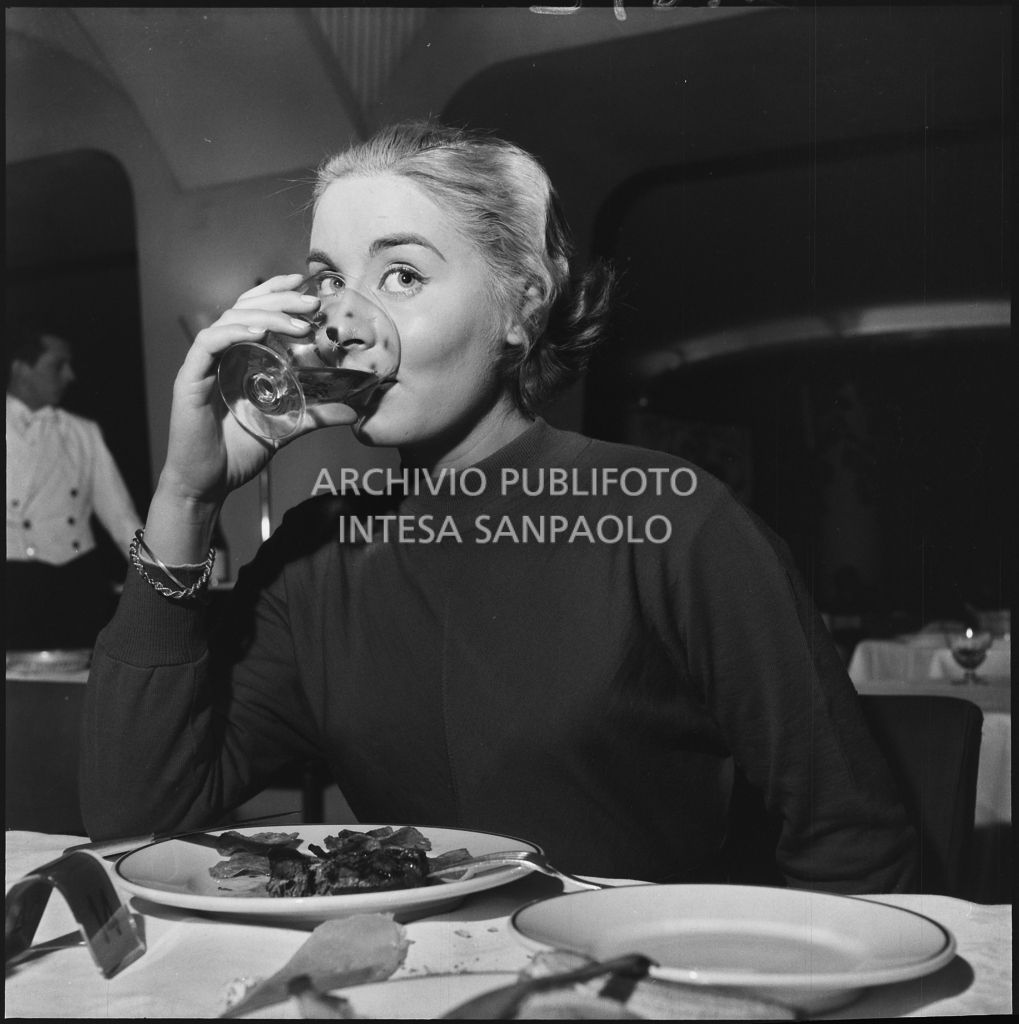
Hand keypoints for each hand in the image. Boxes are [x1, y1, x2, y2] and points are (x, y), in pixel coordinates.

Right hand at [159, 274, 356, 506]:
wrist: (208, 483)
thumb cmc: (240, 451)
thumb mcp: (288, 427)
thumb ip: (317, 414)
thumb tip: (355, 410)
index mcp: (240, 357)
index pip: (255, 311)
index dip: (277, 291)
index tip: (305, 283)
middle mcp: (222, 355)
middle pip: (244, 307)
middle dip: (279, 298)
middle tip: (312, 302)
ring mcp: (204, 365)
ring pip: (229, 320)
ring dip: (264, 315)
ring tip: (296, 323)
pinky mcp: (190, 380)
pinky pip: (207, 344)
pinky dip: (231, 333)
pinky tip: (256, 334)